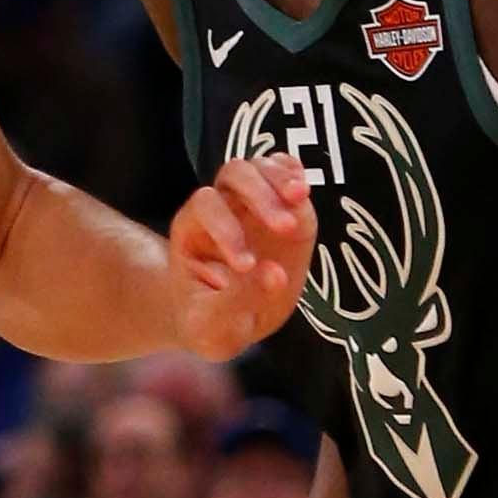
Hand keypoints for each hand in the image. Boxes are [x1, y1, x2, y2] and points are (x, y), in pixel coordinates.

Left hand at [168, 153, 315, 359]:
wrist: (224, 320)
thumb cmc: (211, 324)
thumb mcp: (214, 330)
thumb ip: (236, 304)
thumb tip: (275, 274)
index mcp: (193, 234)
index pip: (205, 209)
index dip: (226, 229)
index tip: (246, 266)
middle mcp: (221, 209)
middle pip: (233, 173)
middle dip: (259, 196)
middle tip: (284, 228)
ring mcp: (251, 203)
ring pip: (260, 167)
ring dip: (281, 180)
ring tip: (301, 198)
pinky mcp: (282, 204)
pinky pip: (285, 171)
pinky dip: (295, 174)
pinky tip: (304, 194)